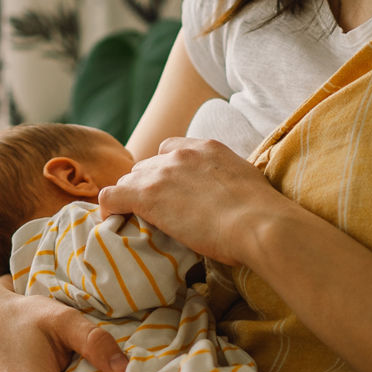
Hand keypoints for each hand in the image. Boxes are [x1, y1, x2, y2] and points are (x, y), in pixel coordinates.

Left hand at [96, 137, 281, 264]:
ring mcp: (162, 173)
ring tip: (135, 220)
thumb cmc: (263, 215)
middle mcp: (180, 154)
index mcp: (206, 147)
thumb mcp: (245, 182)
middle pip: (146, 166)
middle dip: (147, 185)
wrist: (258, 224)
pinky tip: (111, 220)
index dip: (164, 171)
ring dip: (131, 198)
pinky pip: (112, 195)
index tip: (168, 190)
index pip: (169, 150)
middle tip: (154, 211)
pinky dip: (108, 207)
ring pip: (129, 180)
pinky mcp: (146, 196)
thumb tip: (226, 199)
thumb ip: (226, 180)